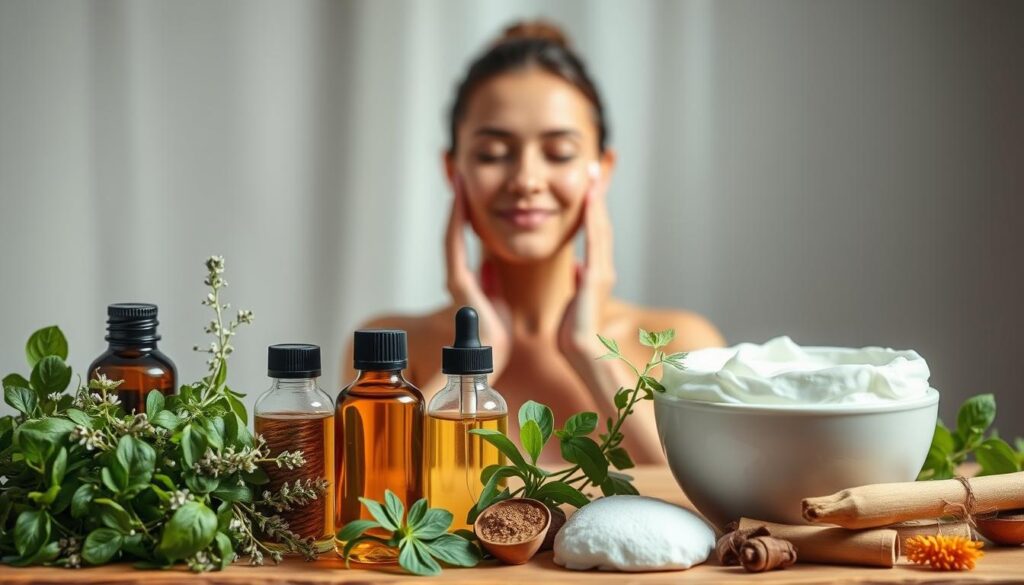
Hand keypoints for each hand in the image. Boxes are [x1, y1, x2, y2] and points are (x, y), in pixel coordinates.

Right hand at [445, 174, 512, 375]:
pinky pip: (455, 247)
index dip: (463, 215)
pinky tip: (460, 205)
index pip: (462, 240)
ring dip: (455, 207)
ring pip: (451, 235)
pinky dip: (456, 224)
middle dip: (456, 204)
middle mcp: (457, 278)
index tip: (467, 190)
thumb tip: (490, 266)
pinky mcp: (459, 285)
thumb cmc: (497, 337)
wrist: (495, 357)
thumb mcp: (497, 300)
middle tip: (458, 174)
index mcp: (468, 282)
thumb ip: (491, 282)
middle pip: (453, 232)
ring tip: (458, 180)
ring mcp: (456, 280)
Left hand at [557, 164, 615, 361]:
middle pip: (601, 223)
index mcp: (595, 272)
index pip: (594, 233)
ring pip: (601, 227)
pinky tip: (590, 199)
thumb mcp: (573, 300)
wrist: (580, 350)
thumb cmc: (573, 332)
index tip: (590, 185)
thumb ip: (578, 282)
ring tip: (594, 174)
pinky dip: (594, 218)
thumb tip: (579, 271)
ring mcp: (603, 271)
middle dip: (598, 195)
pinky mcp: (597, 276)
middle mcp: (603, 267)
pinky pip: (596, 240)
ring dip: (597, 199)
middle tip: (595, 167)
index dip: (593, 208)